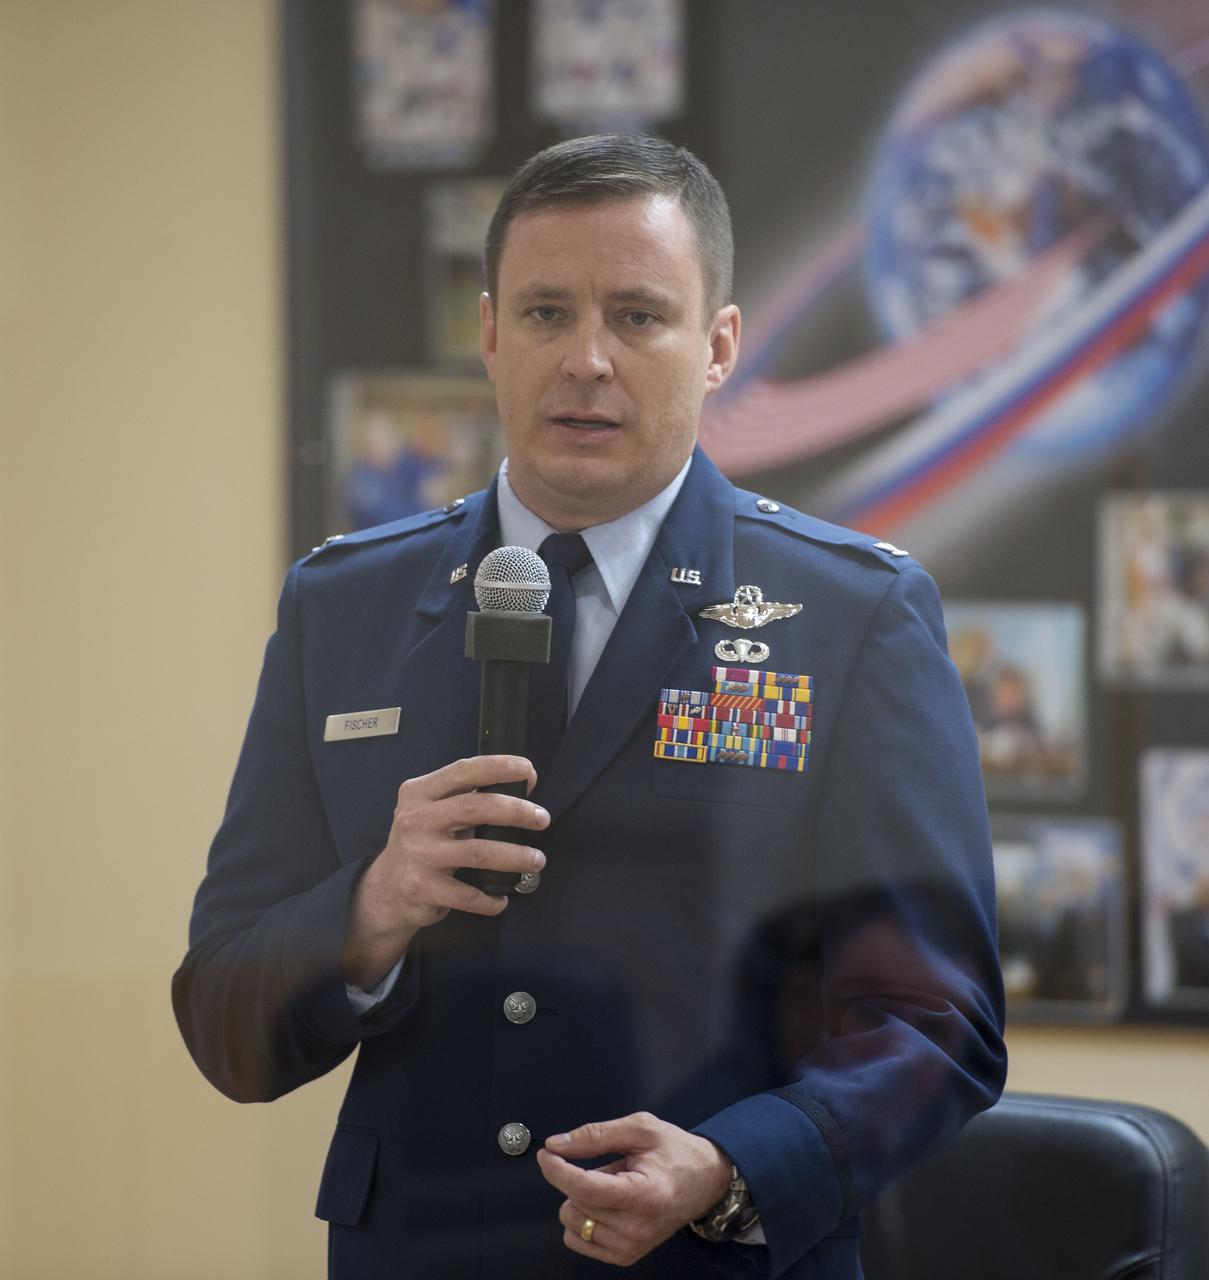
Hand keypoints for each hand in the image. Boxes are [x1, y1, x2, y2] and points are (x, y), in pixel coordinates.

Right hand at [341, 755, 548, 987]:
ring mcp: (418, 855)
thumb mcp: (433, 811)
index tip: (527, 769)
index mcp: (419, 792)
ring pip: (479, 852)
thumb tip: (523, 781)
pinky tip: (502, 898)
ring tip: (536, 859)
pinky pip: (468, 894)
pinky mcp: (422, 888)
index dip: (498, 767)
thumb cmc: (422, 843)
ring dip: (515, 856)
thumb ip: (469, 796)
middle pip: (476, 808)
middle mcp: (415, 820)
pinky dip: (491, 898)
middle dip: (517, 811)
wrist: (386, 889)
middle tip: (542, 819)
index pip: (463, 771)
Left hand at [535, 1112, 732, 1266]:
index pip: (585, 1187)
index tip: (546, 1154)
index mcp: (643, 1194)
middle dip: (579, 1177)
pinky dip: (583, 1217)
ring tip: (612, 1186)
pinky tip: (606, 1204)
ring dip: (581, 1198)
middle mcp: (636, 1228)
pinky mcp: (624, 1256)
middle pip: (576, 1201)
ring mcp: (629, 1247)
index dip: (558, 1169)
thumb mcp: (640, 1129)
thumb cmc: (676, 1152)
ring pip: (573, 1221)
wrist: (705, 1182)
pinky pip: (577, 1239)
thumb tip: (558, 1144)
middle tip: (610, 1166)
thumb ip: (596, 1135)